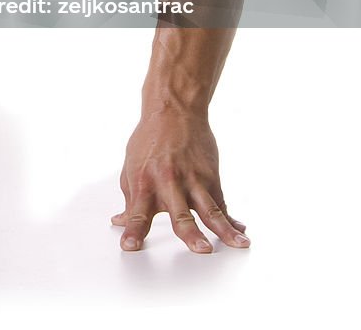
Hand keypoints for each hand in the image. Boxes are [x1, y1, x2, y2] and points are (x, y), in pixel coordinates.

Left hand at [111, 109, 248, 252]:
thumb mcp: (131, 167)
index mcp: (144, 182)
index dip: (133, 231)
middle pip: (180, 213)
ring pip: (210, 209)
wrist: (174, 111)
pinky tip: (240, 230)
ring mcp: (192, 180)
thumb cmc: (149, 140)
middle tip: (201, 249)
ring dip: (224, 229)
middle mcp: (168, 183)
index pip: (137, 212)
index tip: (130, 247)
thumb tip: (121, 222)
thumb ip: (130, 198)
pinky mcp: (210, 177)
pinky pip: (221, 203)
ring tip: (237, 243)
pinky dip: (231, 219)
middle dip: (190, 233)